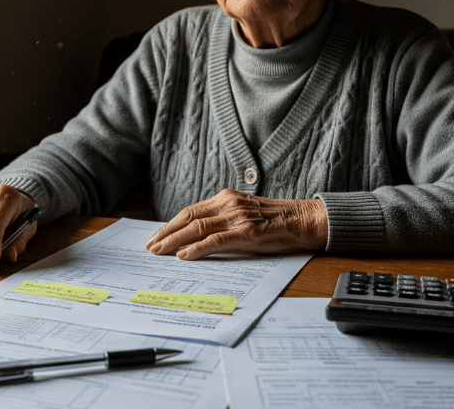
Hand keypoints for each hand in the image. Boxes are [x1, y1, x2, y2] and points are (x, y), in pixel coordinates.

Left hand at [143, 189, 326, 259]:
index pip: (190, 211)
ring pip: (197, 228)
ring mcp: (237, 217)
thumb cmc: (275, 222)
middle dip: (166, 233)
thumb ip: (223, 221)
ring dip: (174, 241)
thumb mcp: (244, 215)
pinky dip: (196, 248)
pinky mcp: (246, 232)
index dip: (170, 224)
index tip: (156, 236)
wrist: (303, 220)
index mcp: (226, 198)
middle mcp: (228, 204)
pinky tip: (183, 256)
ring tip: (159, 252)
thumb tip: (197, 237)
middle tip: (150, 246)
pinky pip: (215, 240)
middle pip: (188, 218)